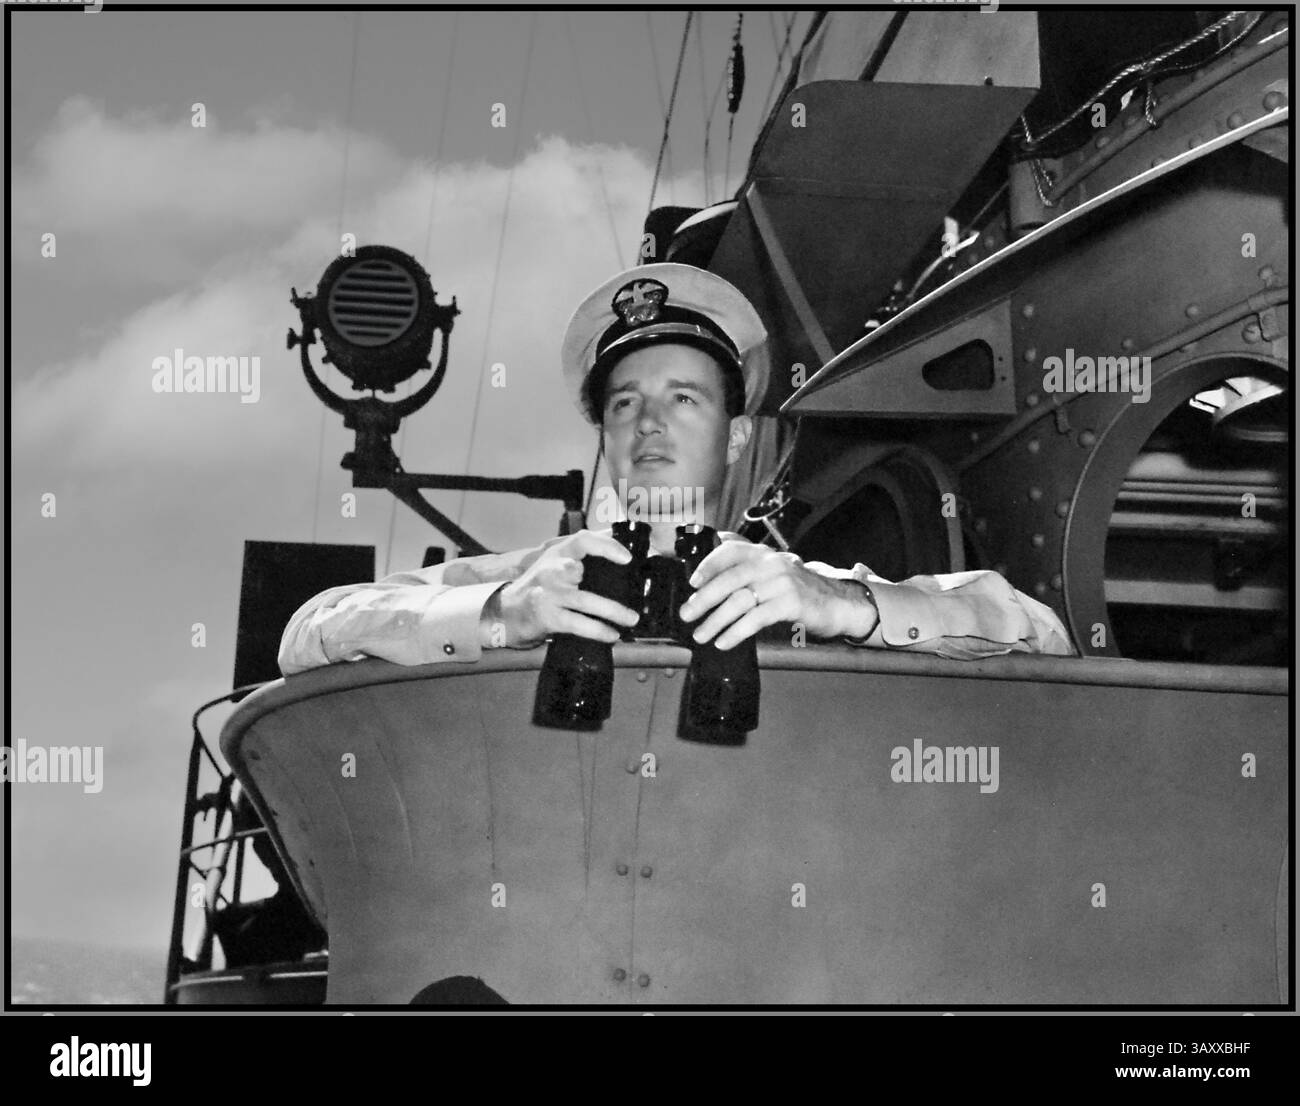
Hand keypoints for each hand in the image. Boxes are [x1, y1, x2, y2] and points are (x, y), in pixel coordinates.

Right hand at [485, 530, 640, 648]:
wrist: (508, 611)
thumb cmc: (540, 585)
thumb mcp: (556, 560)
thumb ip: (582, 551)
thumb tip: (615, 535)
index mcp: (558, 553)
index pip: (582, 540)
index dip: (606, 546)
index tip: (627, 557)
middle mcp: (551, 570)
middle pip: (578, 570)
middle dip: (608, 583)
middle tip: (633, 590)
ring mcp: (549, 594)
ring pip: (584, 600)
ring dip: (612, 611)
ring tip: (631, 619)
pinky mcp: (548, 617)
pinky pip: (577, 623)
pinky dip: (598, 630)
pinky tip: (611, 634)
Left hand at [677, 540, 878, 648]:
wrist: (837, 602)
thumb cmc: (799, 590)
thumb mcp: (773, 572)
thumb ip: (746, 567)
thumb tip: (710, 570)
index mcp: (764, 554)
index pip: (730, 551)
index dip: (708, 565)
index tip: (692, 583)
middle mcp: (771, 563)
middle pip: (729, 579)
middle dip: (704, 599)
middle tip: (687, 615)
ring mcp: (782, 582)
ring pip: (739, 600)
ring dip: (715, 620)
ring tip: (701, 635)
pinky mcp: (791, 604)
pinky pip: (755, 619)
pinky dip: (736, 632)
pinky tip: (724, 641)